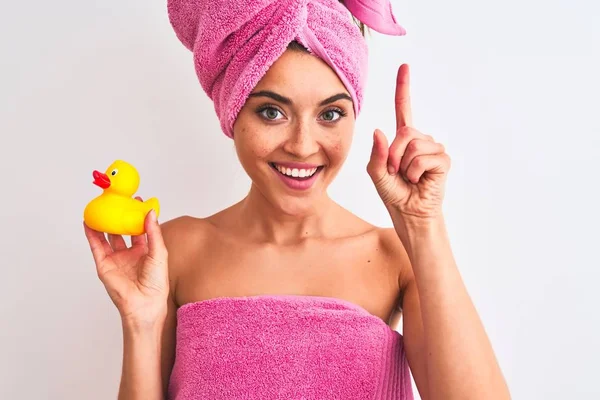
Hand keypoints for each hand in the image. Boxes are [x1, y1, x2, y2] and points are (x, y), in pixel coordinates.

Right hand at [83, 197, 168, 324]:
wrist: (145, 303)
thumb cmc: (156, 283)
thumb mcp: (159, 252)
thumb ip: (153, 232)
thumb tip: (149, 212)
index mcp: (145, 251)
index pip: (139, 229)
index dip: (137, 215)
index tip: (135, 200)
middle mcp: (129, 254)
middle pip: (121, 231)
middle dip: (119, 217)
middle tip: (116, 200)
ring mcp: (116, 259)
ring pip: (107, 237)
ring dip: (103, 223)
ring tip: (100, 208)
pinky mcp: (104, 265)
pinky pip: (96, 246)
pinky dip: (91, 234)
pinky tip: (89, 222)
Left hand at [367, 64, 450, 220]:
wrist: (409, 213)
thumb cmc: (394, 194)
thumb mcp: (376, 173)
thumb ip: (375, 154)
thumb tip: (379, 132)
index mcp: (403, 140)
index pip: (404, 109)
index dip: (403, 88)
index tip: (405, 66)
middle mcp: (420, 140)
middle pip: (405, 132)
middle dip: (393, 155)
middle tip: (395, 172)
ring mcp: (433, 149)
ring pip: (413, 145)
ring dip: (403, 166)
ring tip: (408, 178)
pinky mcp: (443, 160)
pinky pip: (423, 159)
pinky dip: (415, 173)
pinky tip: (419, 181)